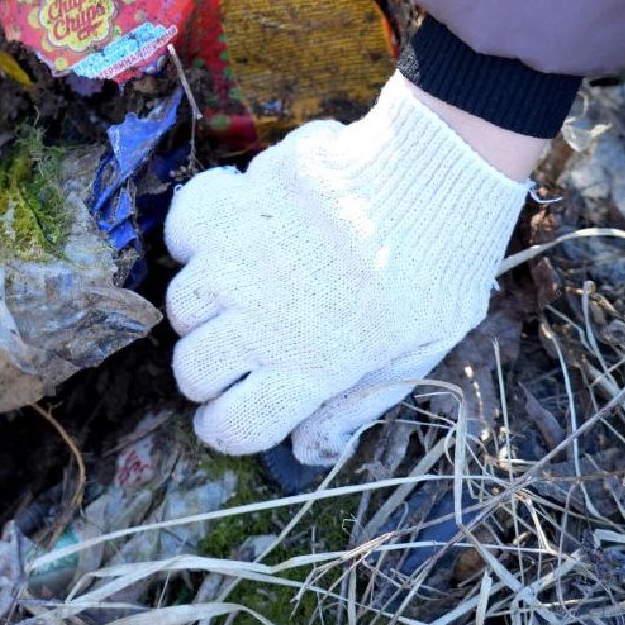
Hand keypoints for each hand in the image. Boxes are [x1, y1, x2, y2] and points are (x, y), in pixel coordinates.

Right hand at [165, 75, 530, 464]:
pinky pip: (182, 228)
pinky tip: (224, 238)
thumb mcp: (419, 352)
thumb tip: (305, 449)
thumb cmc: (442, 269)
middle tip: (242, 354)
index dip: (225, 430)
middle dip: (212, 374)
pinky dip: (195, 236)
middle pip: (193, 370)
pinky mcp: (234, 203)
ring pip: (182, 305)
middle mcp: (257, 318)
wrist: (434, 174)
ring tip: (240, 294)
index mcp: (306, 367)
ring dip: (205, 308)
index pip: (229, 426)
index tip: (233, 415)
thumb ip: (356, 404)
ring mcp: (237, 258)